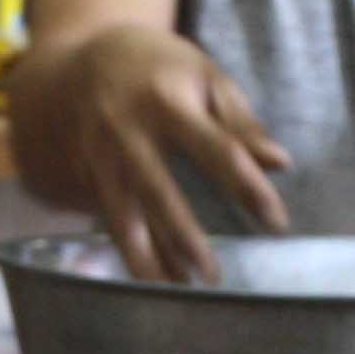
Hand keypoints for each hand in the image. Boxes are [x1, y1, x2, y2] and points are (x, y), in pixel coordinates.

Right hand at [63, 27, 291, 284]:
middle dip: (183, 236)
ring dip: (148, 258)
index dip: (248, 187)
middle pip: (156, 191)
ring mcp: (99, 158)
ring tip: (179, 291)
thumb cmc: (156, 68)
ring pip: (121, 217)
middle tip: (214, 275)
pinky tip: (160, 280)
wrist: (74, 62)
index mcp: (166, 101)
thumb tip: (280, 164)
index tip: (276, 221)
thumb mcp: (202, 75)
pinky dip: (135, 253)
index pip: (217, 150)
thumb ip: (241, 122)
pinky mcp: (86, 178)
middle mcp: (125, 132)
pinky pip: (112, 222)